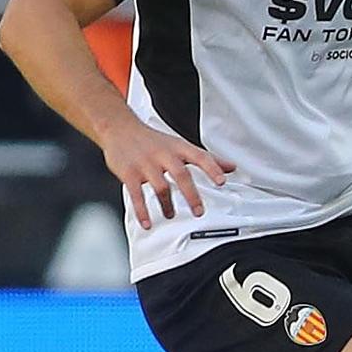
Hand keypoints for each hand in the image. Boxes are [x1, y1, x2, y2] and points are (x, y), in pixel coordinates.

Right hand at [100, 117, 234, 230]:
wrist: (120, 128)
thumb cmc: (154, 140)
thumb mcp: (181, 145)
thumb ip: (207, 157)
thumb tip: (231, 167)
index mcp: (179, 148)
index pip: (200, 157)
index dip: (212, 168)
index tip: (222, 181)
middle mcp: (164, 155)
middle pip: (181, 175)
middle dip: (191, 195)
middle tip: (199, 211)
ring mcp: (146, 164)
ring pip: (160, 186)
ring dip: (167, 205)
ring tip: (171, 215)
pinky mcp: (129, 173)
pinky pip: (137, 194)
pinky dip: (142, 210)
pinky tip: (147, 222)